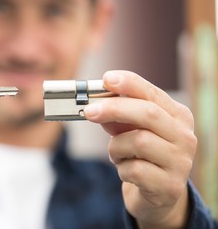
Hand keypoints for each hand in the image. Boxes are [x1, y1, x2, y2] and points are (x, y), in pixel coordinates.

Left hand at [84, 70, 196, 228]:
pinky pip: (134, 170)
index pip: (152, 93)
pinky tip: (126, 171)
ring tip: (116, 154)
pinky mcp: (169, 185)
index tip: (107, 78)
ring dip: (116, 147)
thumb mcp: (131, 132)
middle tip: (89, 111)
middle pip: (147, 113)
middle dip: (114, 109)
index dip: (129, 83)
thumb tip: (97, 107)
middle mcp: (184, 136)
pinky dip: (121, 169)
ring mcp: (180, 162)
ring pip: (138, 141)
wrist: (157, 195)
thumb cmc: (142, 156)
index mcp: (177, 116)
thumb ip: (118, 118)